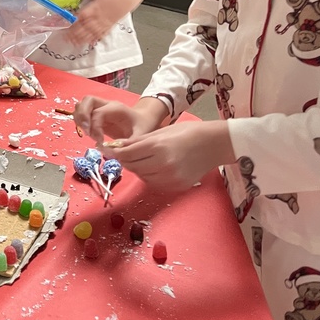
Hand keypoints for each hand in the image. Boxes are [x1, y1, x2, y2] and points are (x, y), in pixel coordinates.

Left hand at [68, 0, 137, 46]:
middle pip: (85, 27)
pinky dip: (95, 39)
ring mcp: (105, 22)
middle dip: (76, 34)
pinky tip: (89, 42)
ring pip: (92, 32)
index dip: (74, 22)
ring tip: (74, 43)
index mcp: (95, 7)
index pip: (82, 16)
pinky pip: (102, 34)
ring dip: (83, 38)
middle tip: (66, 38)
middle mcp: (100, 17)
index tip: (66, 26)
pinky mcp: (110, 25)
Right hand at [74, 96, 163, 145]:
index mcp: (116, 108)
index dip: (95, 128)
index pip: (98, 113)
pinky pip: (82, 112)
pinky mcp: (96, 114)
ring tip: (87, 133)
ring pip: (81, 105)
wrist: (144, 119)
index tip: (100, 142)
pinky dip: (80, 121)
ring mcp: (100, 108)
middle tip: (86, 133)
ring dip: (79, 118)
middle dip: (82, 116)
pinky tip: (87, 133)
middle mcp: (106, 105)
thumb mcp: (141, 136)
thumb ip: (129, 144)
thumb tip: (114, 152)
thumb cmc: (143, 126)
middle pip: (86, 101)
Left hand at [106, 120, 233, 192]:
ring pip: (141, 176)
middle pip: (132, 166)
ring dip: (136, 168)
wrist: (214, 144)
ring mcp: (170, 178)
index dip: (113, 152)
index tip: (105, 149)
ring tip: (139, 158)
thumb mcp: (161, 131)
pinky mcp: (176, 187)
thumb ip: (138, 141)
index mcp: (158, 147)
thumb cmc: (188, 132)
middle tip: (120, 152)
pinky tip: (152, 166)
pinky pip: (153, 183)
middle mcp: (163, 165)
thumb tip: (117, 145)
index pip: (127, 154)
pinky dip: (148, 175)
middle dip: (124, 159)